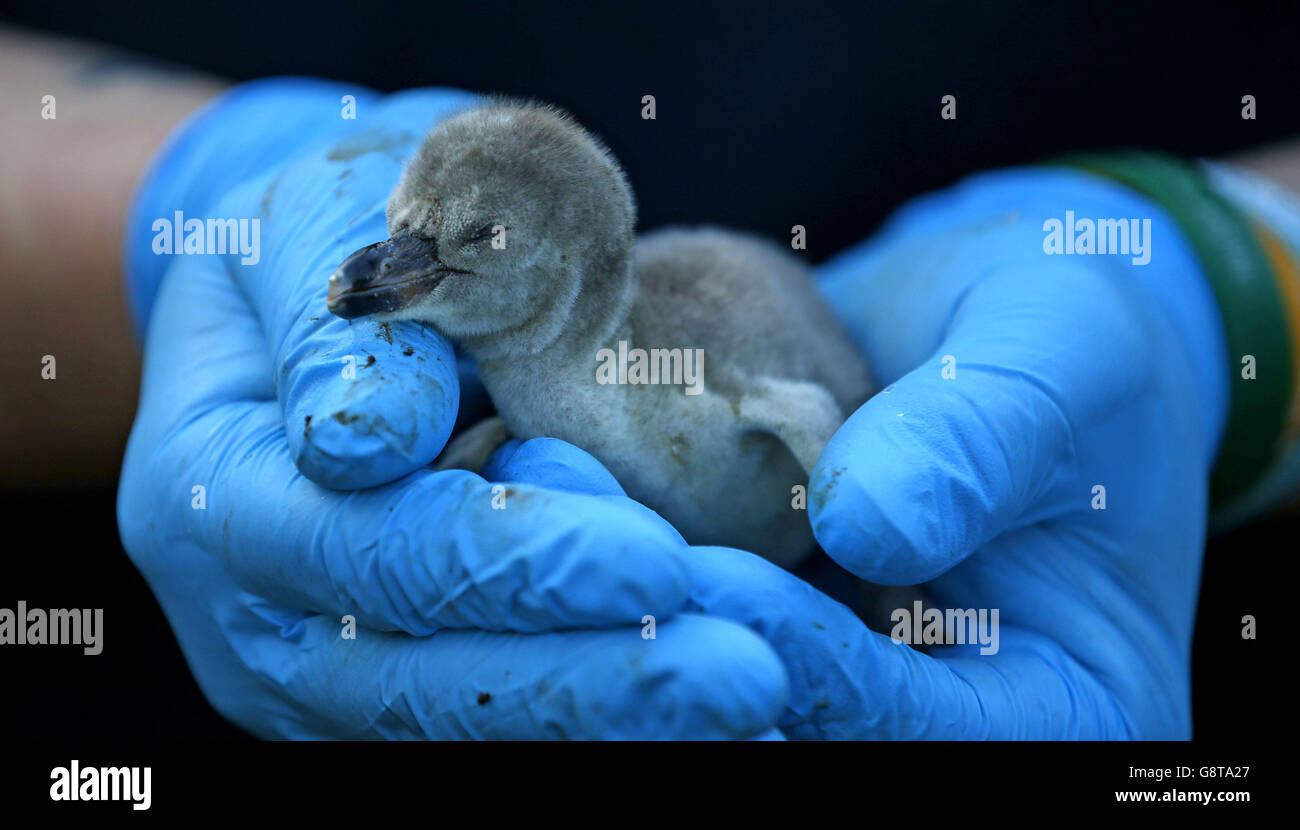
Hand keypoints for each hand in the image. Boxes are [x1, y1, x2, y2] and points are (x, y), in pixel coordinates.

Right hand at [116, 79, 788, 738]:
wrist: (297, 294)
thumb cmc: (316, 237)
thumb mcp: (304, 221)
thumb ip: (336, 324)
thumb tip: (373, 440)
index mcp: (213, 495)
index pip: (371, 548)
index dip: (513, 561)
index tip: (657, 563)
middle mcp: (261, 612)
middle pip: (425, 676)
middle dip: (591, 678)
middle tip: (748, 679)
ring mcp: (328, 666)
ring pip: (469, 718)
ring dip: (615, 714)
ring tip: (751, 702)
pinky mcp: (398, 681)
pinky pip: (500, 714)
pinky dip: (606, 714)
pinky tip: (708, 711)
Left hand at [487, 167, 1226, 737]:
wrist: (1009, 330)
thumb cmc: (1074, 336)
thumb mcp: (1062, 351)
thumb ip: (986, 435)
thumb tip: (870, 526)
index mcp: (1055, 711)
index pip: (916, 732)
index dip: (811, 664)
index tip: (703, 577)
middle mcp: (935, 723)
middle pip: (789, 730)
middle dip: (673, 646)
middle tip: (563, 537)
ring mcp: (843, 681)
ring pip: (709, 684)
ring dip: (608, 606)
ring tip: (528, 494)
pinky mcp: (765, 622)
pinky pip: (681, 618)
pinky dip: (607, 564)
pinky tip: (536, 484)